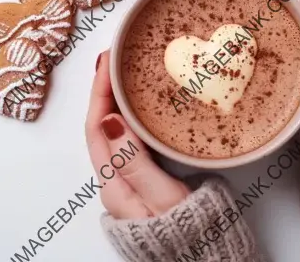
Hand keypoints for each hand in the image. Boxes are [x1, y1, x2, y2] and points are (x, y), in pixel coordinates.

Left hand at [84, 50, 189, 218]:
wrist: (203, 258)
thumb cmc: (186, 233)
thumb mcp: (161, 197)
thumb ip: (135, 161)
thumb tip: (110, 120)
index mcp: (113, 183)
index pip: (97, 127)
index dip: (100, 91)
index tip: (108, 60)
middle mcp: (115, 179)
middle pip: (101, 126)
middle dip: (105, 90)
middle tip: (116, 58)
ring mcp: (129, 179)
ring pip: (115, 131)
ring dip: (117, 101)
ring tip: (127, 73)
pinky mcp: (145, 178)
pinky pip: (131, 139)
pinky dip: (133, 117)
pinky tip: (143, 106)